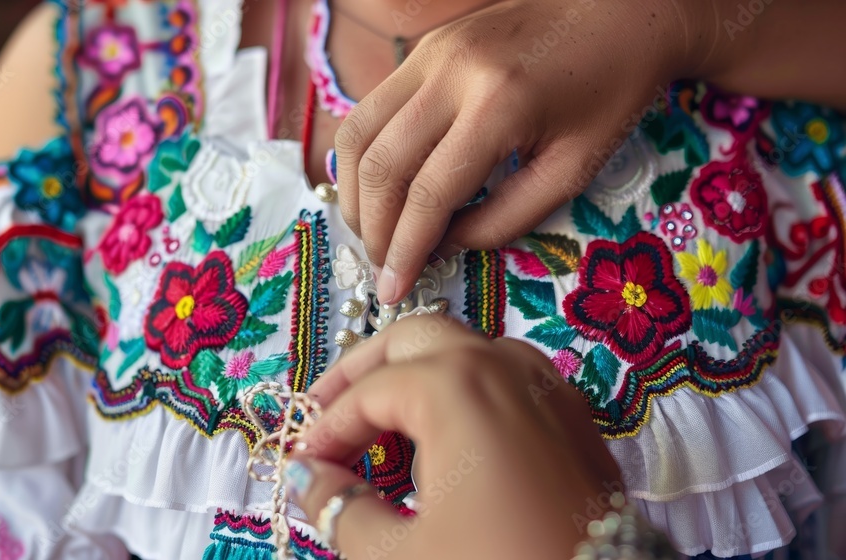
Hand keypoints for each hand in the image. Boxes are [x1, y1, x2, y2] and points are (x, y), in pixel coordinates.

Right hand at [286, 316, 621, 558]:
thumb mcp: (402, 555)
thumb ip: (340, 507)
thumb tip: (308, 480)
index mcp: (456, 385)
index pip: (368, 392)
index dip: (326, 428)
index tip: (304, 462)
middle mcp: (503, 365)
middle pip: (412, 339)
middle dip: (362, 371)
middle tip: (324, 410)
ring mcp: (545, 384)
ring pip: (462, 349)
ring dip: (413, 373)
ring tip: (380, 419)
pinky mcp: (572, 415)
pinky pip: (504, 376)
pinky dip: (462, 389)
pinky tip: (446, 431)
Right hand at [334, 0, 709, 303]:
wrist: (621, 11)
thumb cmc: (611, 92)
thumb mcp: (573, 170)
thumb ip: (505, 218)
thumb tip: (443, 246)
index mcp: (498, 104)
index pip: (427, 193)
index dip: (405, 251)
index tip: (393, 292)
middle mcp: (450, 71)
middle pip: (380, 166)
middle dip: (373, 230)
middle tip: (383, 267)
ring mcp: (429, 53)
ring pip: (357, 133)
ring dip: (355, 193)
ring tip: (374, 232)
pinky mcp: (423, 49)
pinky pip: (370, 109)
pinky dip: (364, 157)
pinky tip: (379, 188)